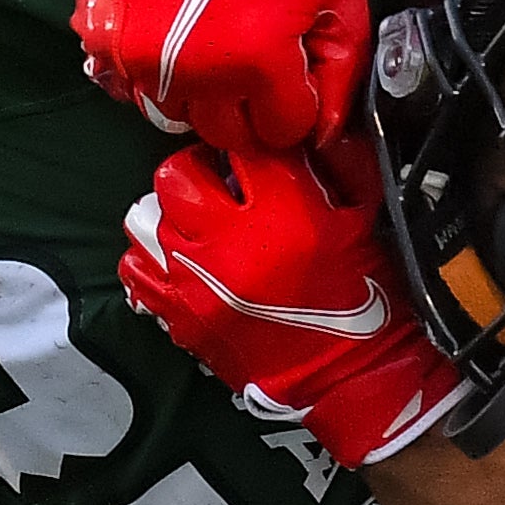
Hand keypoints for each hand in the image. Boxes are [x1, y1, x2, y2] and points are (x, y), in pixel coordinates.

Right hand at [77, 0, 370, 149]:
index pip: (282, 129)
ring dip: (200, 92)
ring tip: (213, 38)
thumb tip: (322, 130)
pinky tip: (174, 28)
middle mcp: (195, 70)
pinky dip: (154, 70)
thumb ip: (340, 65)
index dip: (294, 106)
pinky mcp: (103, 38)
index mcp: (257, 59)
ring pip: (178, 114)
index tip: (291, 75)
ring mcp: (141, 58)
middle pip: (227, 133)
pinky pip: (131, 86)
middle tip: (254, 60)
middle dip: (248, 107)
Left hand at [120, 141, 460, 465]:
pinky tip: (181, 262)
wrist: (351, 376)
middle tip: (215, 186)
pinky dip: (152, 259)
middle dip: (193, 174)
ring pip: (146, 220)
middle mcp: (228, 241)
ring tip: (196, 226)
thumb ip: (342, 163)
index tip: (251, 160)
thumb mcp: (366, 217)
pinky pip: (137, 270)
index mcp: (281, 211)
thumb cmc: (367, 295)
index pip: (239, 148)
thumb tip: (314, 127)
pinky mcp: (180, 317)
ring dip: (169, 216)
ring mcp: (196, 282)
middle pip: (174, 177)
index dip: (244, 148)